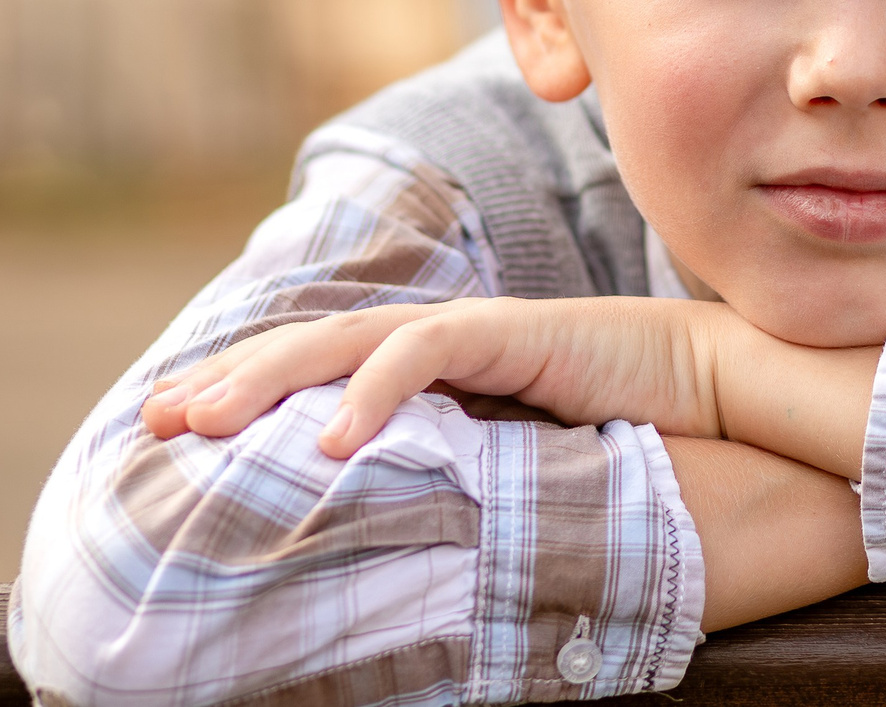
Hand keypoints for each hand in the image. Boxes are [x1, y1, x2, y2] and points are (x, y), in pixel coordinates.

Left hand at [142, 297, 733, 457]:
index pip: (328, 373)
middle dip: (231, 377)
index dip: (253, 392)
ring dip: (270, 376)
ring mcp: (482, 330)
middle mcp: (451, 345)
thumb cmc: (643, 438)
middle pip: (317, 347)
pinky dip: (374, 387)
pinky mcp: (520, 331)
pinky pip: (429, 351)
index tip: (176, 431)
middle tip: (154, 418)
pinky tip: (332, 437)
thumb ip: (459, 485)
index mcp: (446, 376)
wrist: (730, 392)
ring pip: (350, 340)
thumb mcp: (523, 471)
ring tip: (205, 420)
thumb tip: (390, 554)